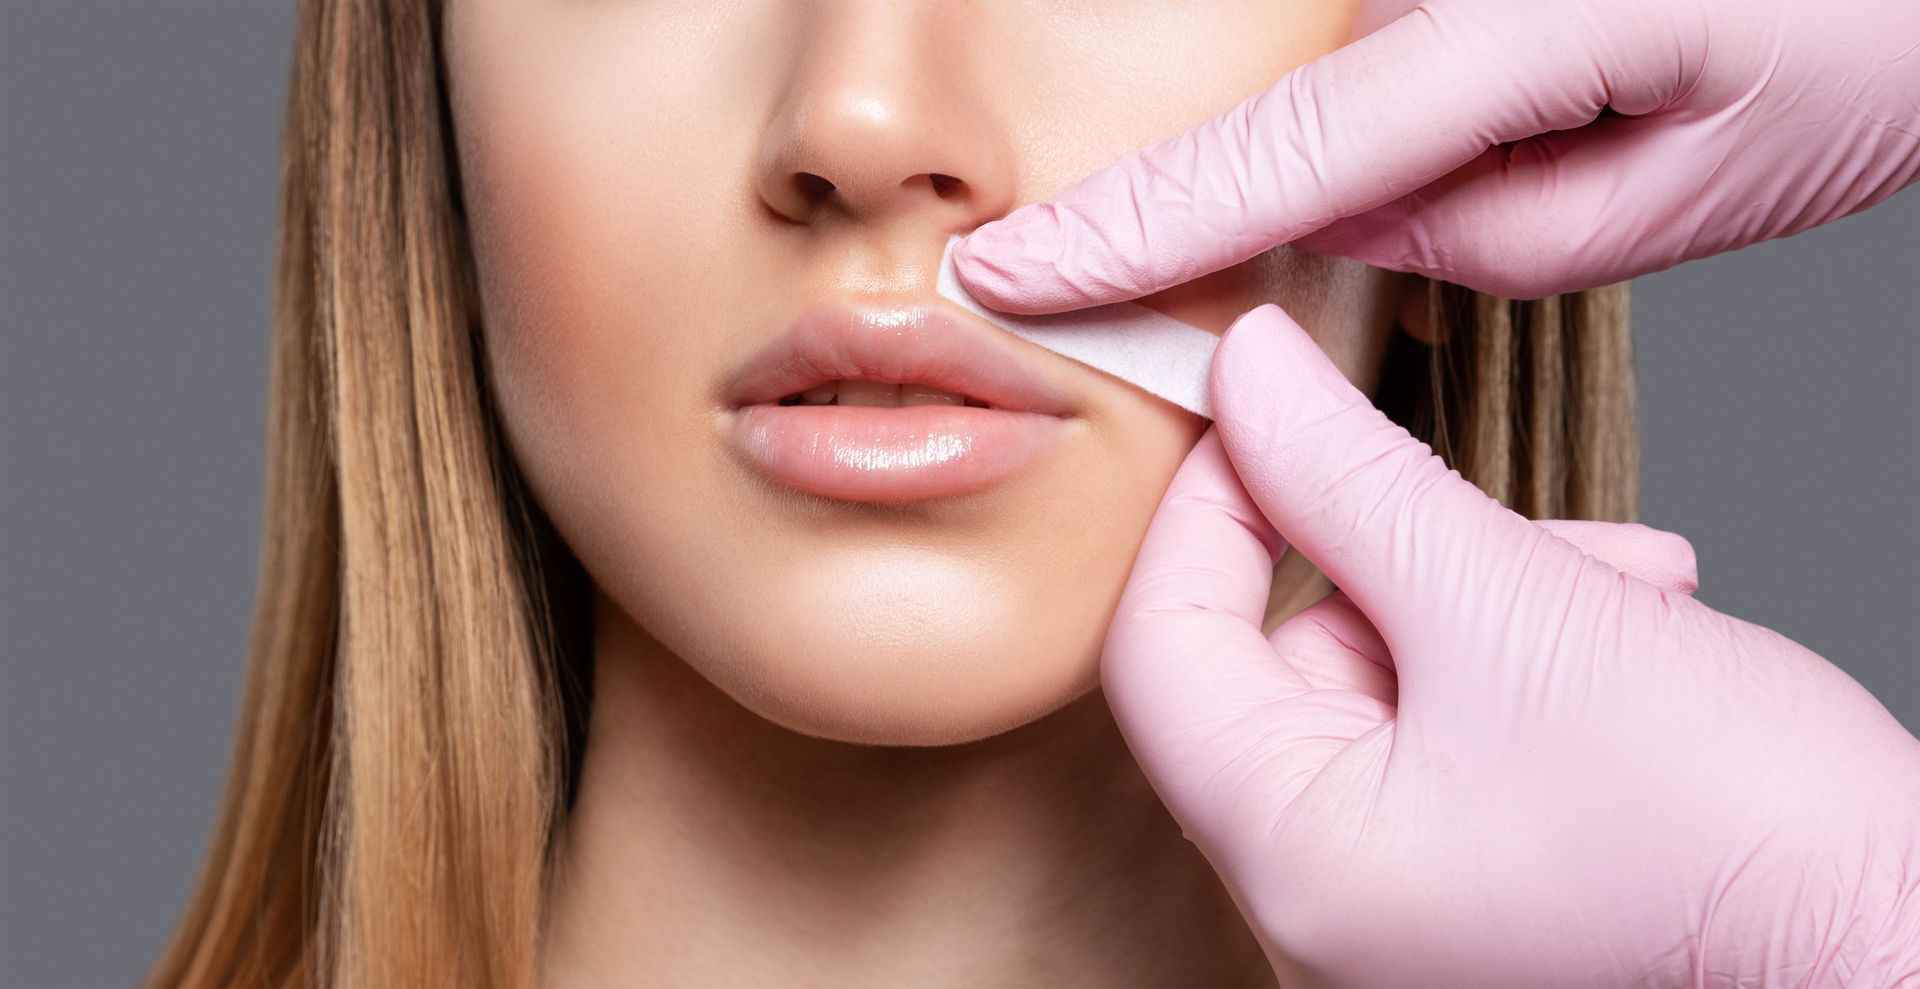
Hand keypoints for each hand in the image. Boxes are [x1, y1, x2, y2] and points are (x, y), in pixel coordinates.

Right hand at [951, 0, 1919, 304]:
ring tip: (1565, 141)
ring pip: (1342, 85)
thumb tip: (1350, 237)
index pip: (1277, 152)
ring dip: (1374, 157)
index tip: (1011, 272)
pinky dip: (1392, 115)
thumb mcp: (1695, 192)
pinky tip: (1528, 115)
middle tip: (1400, 229)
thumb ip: (1488, 240)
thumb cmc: (1868, 35)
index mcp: (1518, 22)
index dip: (1132, 230)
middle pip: (1298, 119)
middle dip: (1287, 214)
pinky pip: (1381, 47)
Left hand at [1103, 304, 1919, 983]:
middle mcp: (1327, 887)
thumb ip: (1352, 477)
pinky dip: (1532, 638)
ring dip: (1493, 583)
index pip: (1163, 649)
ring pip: (1387, 662)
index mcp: (1295, 853)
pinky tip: (1638, 615)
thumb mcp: (1513, 605)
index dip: (1206, 507)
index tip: (1265, 401)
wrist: (1905, 936)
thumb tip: (1251, 371)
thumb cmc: (1734, 824)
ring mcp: (1406, 880)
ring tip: (1622, 582)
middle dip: (1396, 547)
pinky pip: (1454, 707)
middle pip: (1281, 652)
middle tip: (1491, 506)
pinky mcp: (1482, 856)